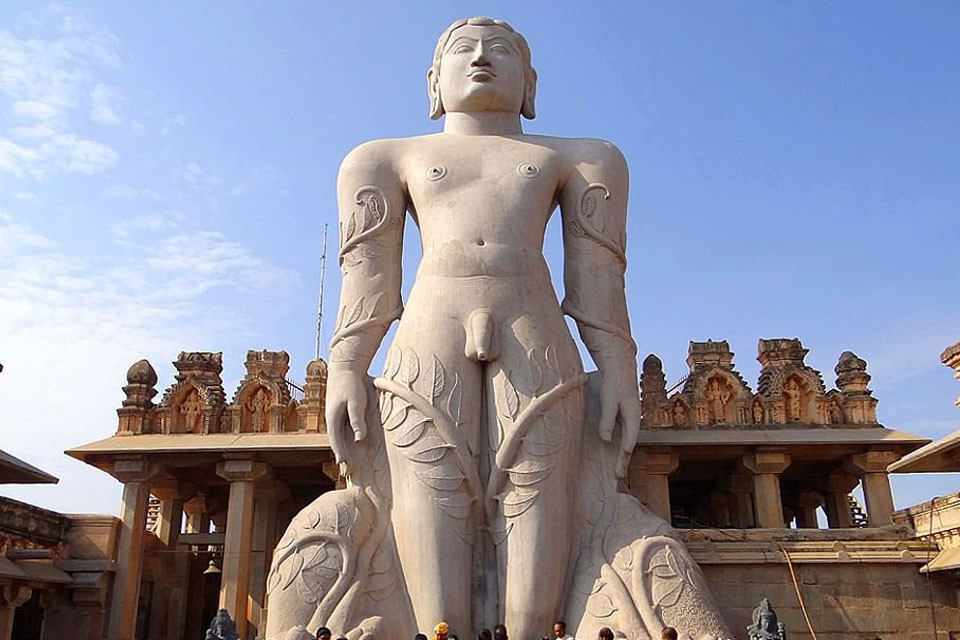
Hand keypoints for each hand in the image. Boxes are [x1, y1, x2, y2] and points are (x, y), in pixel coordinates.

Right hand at [325, 364, 369, 470]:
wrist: (345, 366)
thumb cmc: (351, 383)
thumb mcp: (356, 402)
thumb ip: (357, 420)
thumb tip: (359, 439)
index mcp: (332, 417)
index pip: (335, 440)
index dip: (339, 452)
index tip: (343, 464)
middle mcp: (331, 417)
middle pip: (335, 438)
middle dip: (340, 452)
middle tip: (346, 467)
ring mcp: (334, 412)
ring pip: (338, 433)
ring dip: (342, 444)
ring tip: (348, 457)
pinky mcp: (339, 408)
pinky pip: (341, 426)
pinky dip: (344, 434)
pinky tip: (351, 439)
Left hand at [596, 362, 640, 478]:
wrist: (620, 366)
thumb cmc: (614, 382)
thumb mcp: (609, 400)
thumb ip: (607, 420)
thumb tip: (605, 440)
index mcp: (633, 415)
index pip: (630, 439)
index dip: (624, 455)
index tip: (619, 469)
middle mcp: (635, 419)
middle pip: (630, 444)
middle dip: (624, 461)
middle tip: (618, 476)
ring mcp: (630, 419)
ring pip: (628, 441)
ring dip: (623, 456)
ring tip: (618, 471)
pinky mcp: (625, 417)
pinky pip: (624, 436)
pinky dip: (620, 447)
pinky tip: (616, 453)